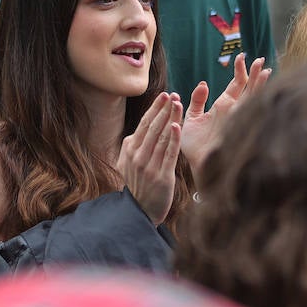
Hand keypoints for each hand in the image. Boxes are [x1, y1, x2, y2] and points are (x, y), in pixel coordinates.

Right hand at [118, 92, 181, 224]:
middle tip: (173, 95)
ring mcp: (149, 166)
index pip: (144, 123)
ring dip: (170, 119)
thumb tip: (140, 129)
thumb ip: (133, 146)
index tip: (164, 95)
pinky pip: (168, 154)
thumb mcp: (128, 163)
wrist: (139, 212)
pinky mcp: (162, 176)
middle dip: (164, 109)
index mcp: (129, 149)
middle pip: (153, 127)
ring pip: (162, 137)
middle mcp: (137, 156)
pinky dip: (173, 139)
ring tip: (178, 104)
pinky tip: (177, 126)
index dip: (155, 108)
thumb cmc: (138, 184)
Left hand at [181, 53, 268, 171]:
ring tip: (265, 68)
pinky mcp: (238, 124)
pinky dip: (258, 99)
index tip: (241, 56)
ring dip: (259, 83)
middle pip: (249, 87)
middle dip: (254, 73)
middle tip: (260, 59)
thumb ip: (197, 101)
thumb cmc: (193, 144)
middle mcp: (234, 109)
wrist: (197, 163)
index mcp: (223, 105)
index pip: (236, 84)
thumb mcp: (190, 117)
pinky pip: (250, 110)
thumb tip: (204, 84)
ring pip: (253, 96)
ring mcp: (238, 117)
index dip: (240, 71)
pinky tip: (264, 90)